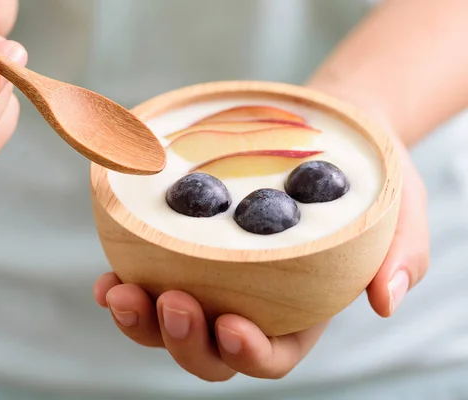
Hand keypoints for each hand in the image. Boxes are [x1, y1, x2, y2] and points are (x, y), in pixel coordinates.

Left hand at [93, 122, 428, 381]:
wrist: (321, 135)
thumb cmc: (364, 179)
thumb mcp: (398, 209)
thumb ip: (399, 256)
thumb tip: (385, 302)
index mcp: (299, 312)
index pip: (273, 355)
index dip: (250, 353)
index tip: (233, 324)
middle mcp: (249, 305)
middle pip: (209, 351)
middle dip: (183, 340)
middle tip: (173, 301)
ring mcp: (209, 281)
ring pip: (167, 325)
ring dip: (140, 320)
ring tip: (119, 292)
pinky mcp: (179, 253)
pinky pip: (145, 280)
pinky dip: (122, 286)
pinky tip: (108, 276)